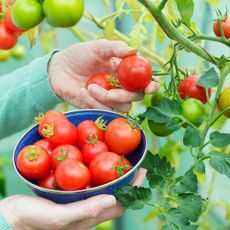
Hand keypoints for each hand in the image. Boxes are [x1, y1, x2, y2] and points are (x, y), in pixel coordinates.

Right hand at [0, 169, 145, 229]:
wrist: (14, 217)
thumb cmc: (33, 219)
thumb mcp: (58, 217)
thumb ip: (83, 211)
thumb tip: (112, 198)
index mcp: (89, 217)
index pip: (120, 204)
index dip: (133, 189)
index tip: (142, 172)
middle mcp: (88, 209)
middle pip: (116, 194)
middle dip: (128, 179)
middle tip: (135, 163)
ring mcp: (79, 200)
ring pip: (104, 187)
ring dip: (114, 175)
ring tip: (120, 159)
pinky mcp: (70, 194)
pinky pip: (89, 182)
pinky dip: (97, 172)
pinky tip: (95, 160)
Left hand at [48, 39, 159, 111]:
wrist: (59, 68)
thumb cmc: (80, 55)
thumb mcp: (98, 47)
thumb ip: (115, 48)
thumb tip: (134, 50)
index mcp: (125, 72)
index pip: (145, 81)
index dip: (151, 86)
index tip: (150, 88)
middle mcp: (121, 86)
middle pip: (136, 97)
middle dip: (125, 95)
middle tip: (111, 92)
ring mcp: (110, 98)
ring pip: (122, 107)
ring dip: (108, 99)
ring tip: (90, 87)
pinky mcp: (97, 107)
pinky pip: (104, 111)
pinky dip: (94, 102)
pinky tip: (82, 92)